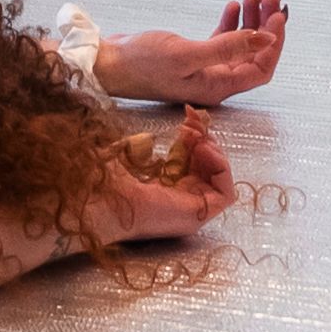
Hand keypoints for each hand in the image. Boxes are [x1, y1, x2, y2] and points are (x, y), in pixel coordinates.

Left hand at [90, 111, 237, 249]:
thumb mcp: (130, 154)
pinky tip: (204, 149)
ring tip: (197, 135)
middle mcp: (181, 202)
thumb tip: (154, 138)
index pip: (191, 162)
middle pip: (208, 168)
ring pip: (219, 179)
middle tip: (193, 121)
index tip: (187, 117)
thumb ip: (145, 145)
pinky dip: (221, 167)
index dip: (193, 137)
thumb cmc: (108, 182)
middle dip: (205, 138)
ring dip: (214, 150)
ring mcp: (191, 211)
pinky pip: (226, 193)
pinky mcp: (200, 214)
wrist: (103, 201)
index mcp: (164, 190)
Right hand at [101, 0, 287, 107]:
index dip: (274, 43)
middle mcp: (215, 80)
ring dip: (250, 18)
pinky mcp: (193, 56)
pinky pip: (222, 39)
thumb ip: (227, 46)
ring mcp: (205, 68)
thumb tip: (266, 39)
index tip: (278, 15)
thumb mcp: (186, 54)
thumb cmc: (141, 65)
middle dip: (266, 23)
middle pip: (254, 53)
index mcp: (218, 86)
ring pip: (240, 43)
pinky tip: (232, 5)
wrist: (107, 64)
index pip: (261, 68)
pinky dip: (231, 21)